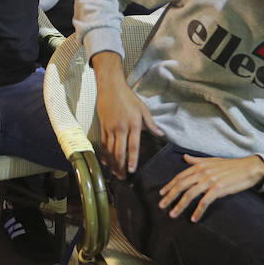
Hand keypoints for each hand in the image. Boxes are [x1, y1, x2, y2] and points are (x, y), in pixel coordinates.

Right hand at [93, 52, 163, 177]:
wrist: (111, 87)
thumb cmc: (128, 97)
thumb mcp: (143, 109)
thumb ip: (151, 123)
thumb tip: (161, 134)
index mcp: (134, 124)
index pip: (133, 145)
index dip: (132, 159)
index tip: (132, 170)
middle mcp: (121, 128)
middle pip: (120, 151)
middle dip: (121, 166)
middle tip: (123, 177)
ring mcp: (110, 127)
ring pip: (110, 149)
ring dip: (112, 163)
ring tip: (115, 173)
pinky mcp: (103, 126)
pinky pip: (103, 143)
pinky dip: (104, 154)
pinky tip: (106, 162)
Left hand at [158, 155, 263, 221]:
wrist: (249, 168)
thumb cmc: (231, 165)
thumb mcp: (212, 161)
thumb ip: (197, 161)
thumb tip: (185, 157)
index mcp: (199, 165)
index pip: (180, 176)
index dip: (169, 185)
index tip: (162, 193)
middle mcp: (202, 172)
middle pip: (181, 185)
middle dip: (170, 196)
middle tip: (161, 206)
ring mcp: (210, 180)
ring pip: (190, 194)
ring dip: (180, 205)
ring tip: (172, 215)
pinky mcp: (219, 189)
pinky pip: (205, 202)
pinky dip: (198, 211)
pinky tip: (193, 219)